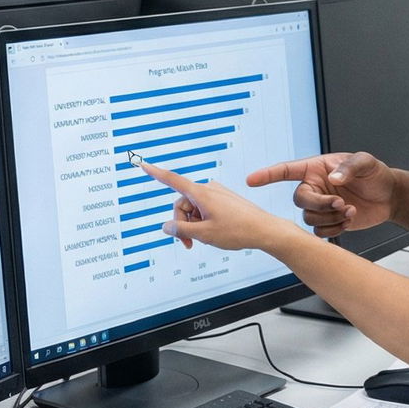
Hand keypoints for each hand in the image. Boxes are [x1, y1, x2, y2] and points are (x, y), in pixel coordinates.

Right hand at [135, 159, 293, 257]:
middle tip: (190, 243)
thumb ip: (181, 231)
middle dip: (183, 223)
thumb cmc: (239, 230)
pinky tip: (214, 232)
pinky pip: (205, 209)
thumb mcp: (204, 235)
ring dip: (194, 225)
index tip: (143, 164)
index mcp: (201, 193)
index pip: (172, 180)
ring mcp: (217, 194)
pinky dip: (204, 221)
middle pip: (182, 204)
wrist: (265, 230)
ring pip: (194, 209)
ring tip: (206, 239)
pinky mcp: (223, 200)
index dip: (156, 173)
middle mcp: (208, 189)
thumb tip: (167, 227)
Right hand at [246, 152, 395, 238]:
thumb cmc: (375, 174)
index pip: (287, 170)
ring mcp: (320, 206)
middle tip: (341, 203)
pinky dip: (334, 229)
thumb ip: (348, 168)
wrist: (389, 197)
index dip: (268, 175)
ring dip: (330, 217)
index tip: (252, 180)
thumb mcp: (365, 162)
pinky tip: (348, 221)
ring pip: (309, 218)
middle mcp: (314, 187)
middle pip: (300, 200)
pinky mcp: (329, 222)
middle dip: (320, 204)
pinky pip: (319, 231)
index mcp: (316, 169)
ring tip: (350, 211)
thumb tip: (332, 179)